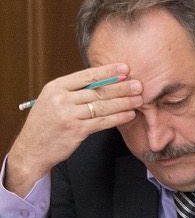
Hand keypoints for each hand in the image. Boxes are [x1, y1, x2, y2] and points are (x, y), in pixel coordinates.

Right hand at [6, 65, 141, 194]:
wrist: (32, 149)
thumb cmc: (46, 123)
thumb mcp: (52, 101)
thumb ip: (73, 91)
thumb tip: (103, 81)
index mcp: (55, 87)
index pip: (86, 75)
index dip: (108, 71)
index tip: (125, 68)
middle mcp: (61, 99)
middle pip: (98, 91)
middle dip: (121, 87)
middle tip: (139, 85)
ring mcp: (68, 115)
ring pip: (103, 106)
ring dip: (124, 102)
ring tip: (139, 99)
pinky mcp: (76, 130)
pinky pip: (103, 122)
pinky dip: (118, 118)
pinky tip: (129, 114)